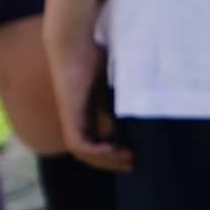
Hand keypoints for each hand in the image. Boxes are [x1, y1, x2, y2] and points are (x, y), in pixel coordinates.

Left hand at [45, 15, 129, 171]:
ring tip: (128, 160)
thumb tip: (140, 106)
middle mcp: (76, 120)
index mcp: (84, 113)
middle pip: (90, 153)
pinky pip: (79, 144)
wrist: (73, 44)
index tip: (135, 154)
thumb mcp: (111, 81)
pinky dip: (95, 151)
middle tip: (135, 165)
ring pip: (83, 153)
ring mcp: (71, 119)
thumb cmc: (93, 55)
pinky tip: (113, 149)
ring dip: (105, 160)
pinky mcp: (70, 115)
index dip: (113, 152)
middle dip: (112, 162)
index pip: (96, 142)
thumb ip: (118, 96)